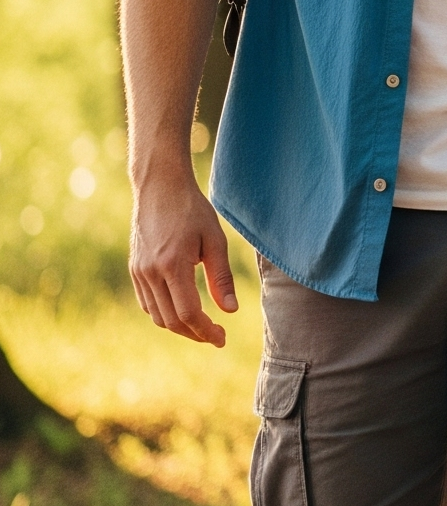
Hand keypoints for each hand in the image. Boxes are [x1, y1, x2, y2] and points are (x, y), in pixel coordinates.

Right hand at [129, 169, 237, 346]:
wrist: (159, 189)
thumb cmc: (193, 210)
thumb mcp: (215, 240)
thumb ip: (221, 277)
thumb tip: (230, 310)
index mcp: (172, 265)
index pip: (188, 313)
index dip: (206, 331)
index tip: (222, 339)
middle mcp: (150, 273)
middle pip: (171, 320)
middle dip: (195, 334)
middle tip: (217, 337)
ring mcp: (138, 272)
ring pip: (156, 316)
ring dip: (179, 327)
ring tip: (203, 327)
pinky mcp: (135, 269)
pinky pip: (147, 303)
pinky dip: (164, 314)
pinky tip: (182, 312)